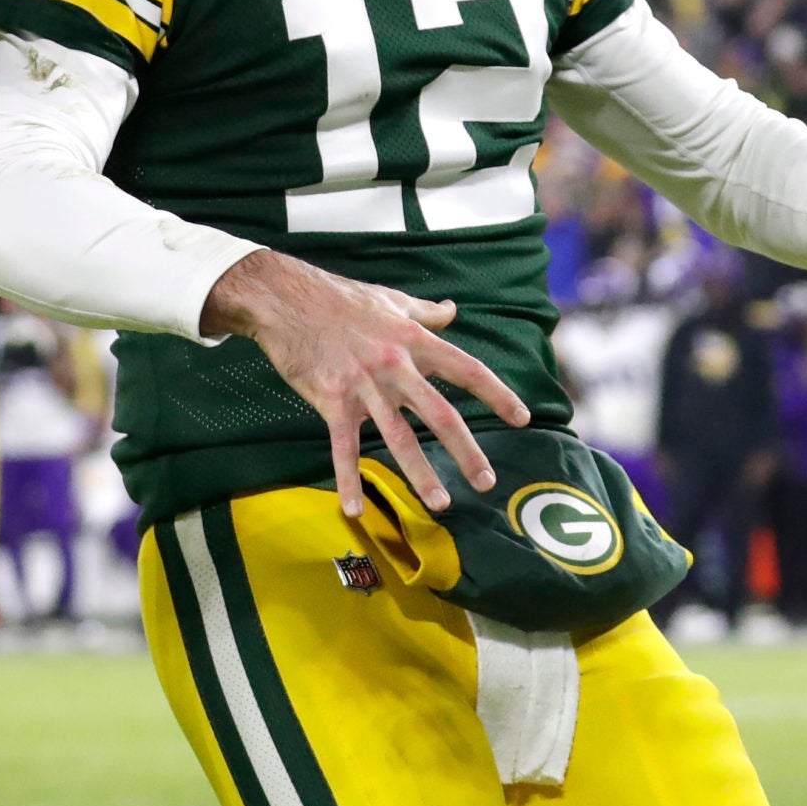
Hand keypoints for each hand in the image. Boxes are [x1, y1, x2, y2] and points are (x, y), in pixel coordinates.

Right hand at [201, 250, 527, 518]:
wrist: (284, 297)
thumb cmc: (337, 296)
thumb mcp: (389, 298)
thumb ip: (425, 311)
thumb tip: (453, 310)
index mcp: (414, 340)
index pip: (467, 370)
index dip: (497, 394)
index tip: (522, 418)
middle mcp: (395, 365)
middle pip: (440, 414)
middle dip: (466, 451)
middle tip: (487, 481)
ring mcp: (363, 385)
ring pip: (398, 437)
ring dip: (420, 473)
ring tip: (440, 503)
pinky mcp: (331, 400)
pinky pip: (343, 447)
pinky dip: (348, 480)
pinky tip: (355, 509)